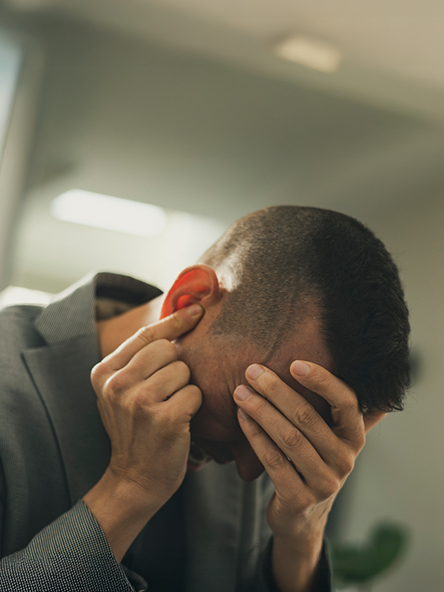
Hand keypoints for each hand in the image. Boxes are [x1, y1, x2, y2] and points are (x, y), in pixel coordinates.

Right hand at [90, 304, 203, 509]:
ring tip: (170, 407)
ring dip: (185, 388)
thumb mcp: (122, 391)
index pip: (146, 334)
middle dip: (176, 367)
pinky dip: (194, 406)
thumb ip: (138, 358)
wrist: (134, 479)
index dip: (174, 320)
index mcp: (104, 372)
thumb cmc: (136, 428)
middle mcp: (117, 384)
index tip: (198, 310)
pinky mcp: (164, 418)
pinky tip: (180, 421)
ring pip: (184, 370)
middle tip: (166, 393)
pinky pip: (195, 393)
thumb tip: (179, 314)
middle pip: (168, 349)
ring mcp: (139, 401)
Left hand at [233, 361, 382, 589]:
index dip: (322, 380)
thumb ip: (330, 406)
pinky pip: (273, 460)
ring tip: (240, 392)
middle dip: (276, 390)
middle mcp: (345, 459)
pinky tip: (241, 418)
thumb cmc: (311, 461)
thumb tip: (330, 356)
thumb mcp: (328, 436)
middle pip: (308, 417)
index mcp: (354, 437)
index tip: (295, 363)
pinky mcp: (299, 498)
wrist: (302, 517)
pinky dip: (255, 435)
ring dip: (261, 410)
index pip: (346, 402)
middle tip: (252, 371)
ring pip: (288, 438)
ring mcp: (324, 482)